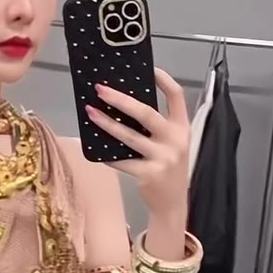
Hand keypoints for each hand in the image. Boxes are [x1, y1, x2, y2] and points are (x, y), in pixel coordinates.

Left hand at [85, 69, 189, 220]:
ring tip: (90, 111)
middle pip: (146, 113)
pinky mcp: (148, 174)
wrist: (173, 204)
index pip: (176, 96)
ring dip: (106, 123)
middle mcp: (175, 140)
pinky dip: (106, 153)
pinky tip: (94, 146)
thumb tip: (125, 103)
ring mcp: (162, 158)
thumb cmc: (168, 168)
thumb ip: (158, 126)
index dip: (163, 79)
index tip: (147, 67)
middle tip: (100, 89)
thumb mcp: (173, 144)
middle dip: (120, 99)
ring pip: (128, 135)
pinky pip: (121, 160)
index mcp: (182, 128)